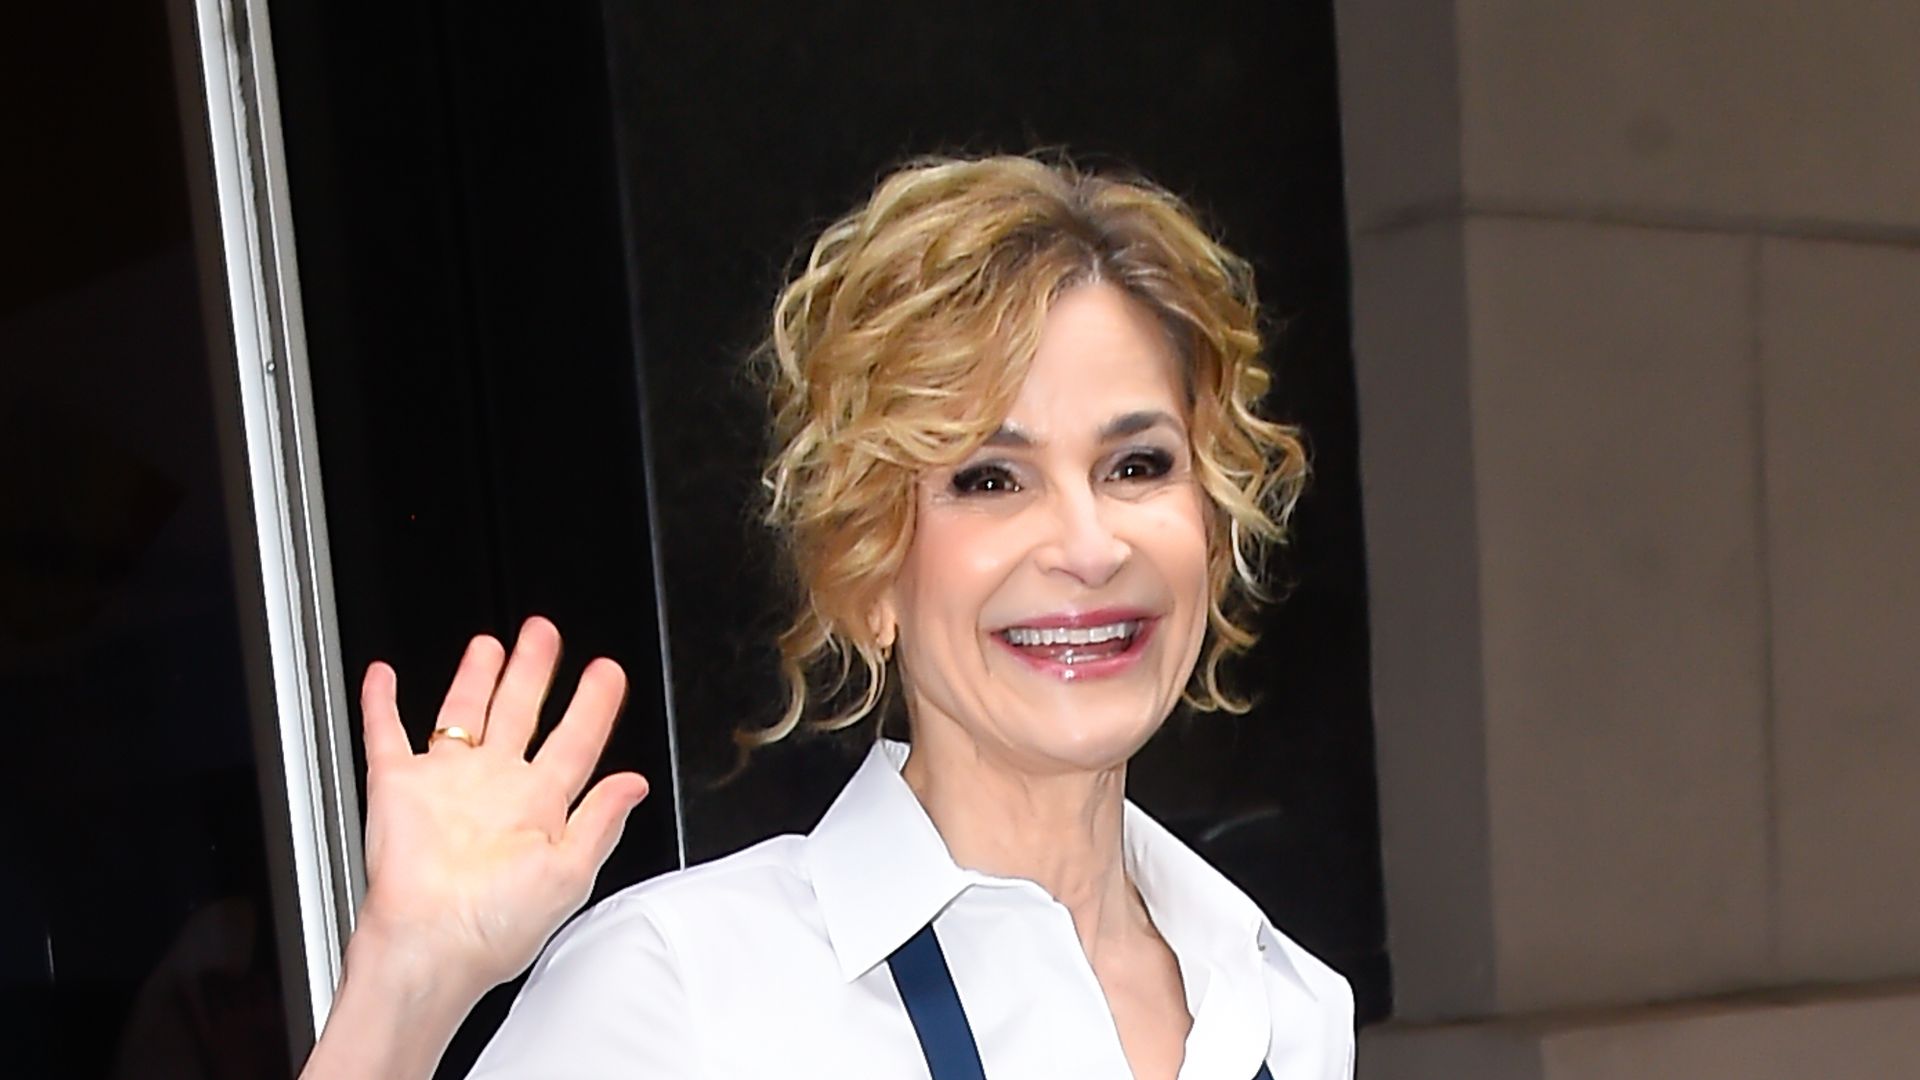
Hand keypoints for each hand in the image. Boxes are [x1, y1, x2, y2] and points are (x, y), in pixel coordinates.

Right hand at [350, 616, 649, 997]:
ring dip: (476, 676)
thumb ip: (602, 822)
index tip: (607, 672)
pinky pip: (387, 734)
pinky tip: (384, 675)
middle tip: (545, 632)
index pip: (576, 741)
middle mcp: (495, 788)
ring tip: (491, 644)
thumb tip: (634, 783)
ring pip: (464, 712)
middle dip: (534, 670)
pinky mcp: (398, 787)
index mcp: (540, 807)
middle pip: (520, 712)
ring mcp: (447, 784)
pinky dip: (381, 703)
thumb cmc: (495, 927)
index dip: (594, 704)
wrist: (430, 947)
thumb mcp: (570, 874)